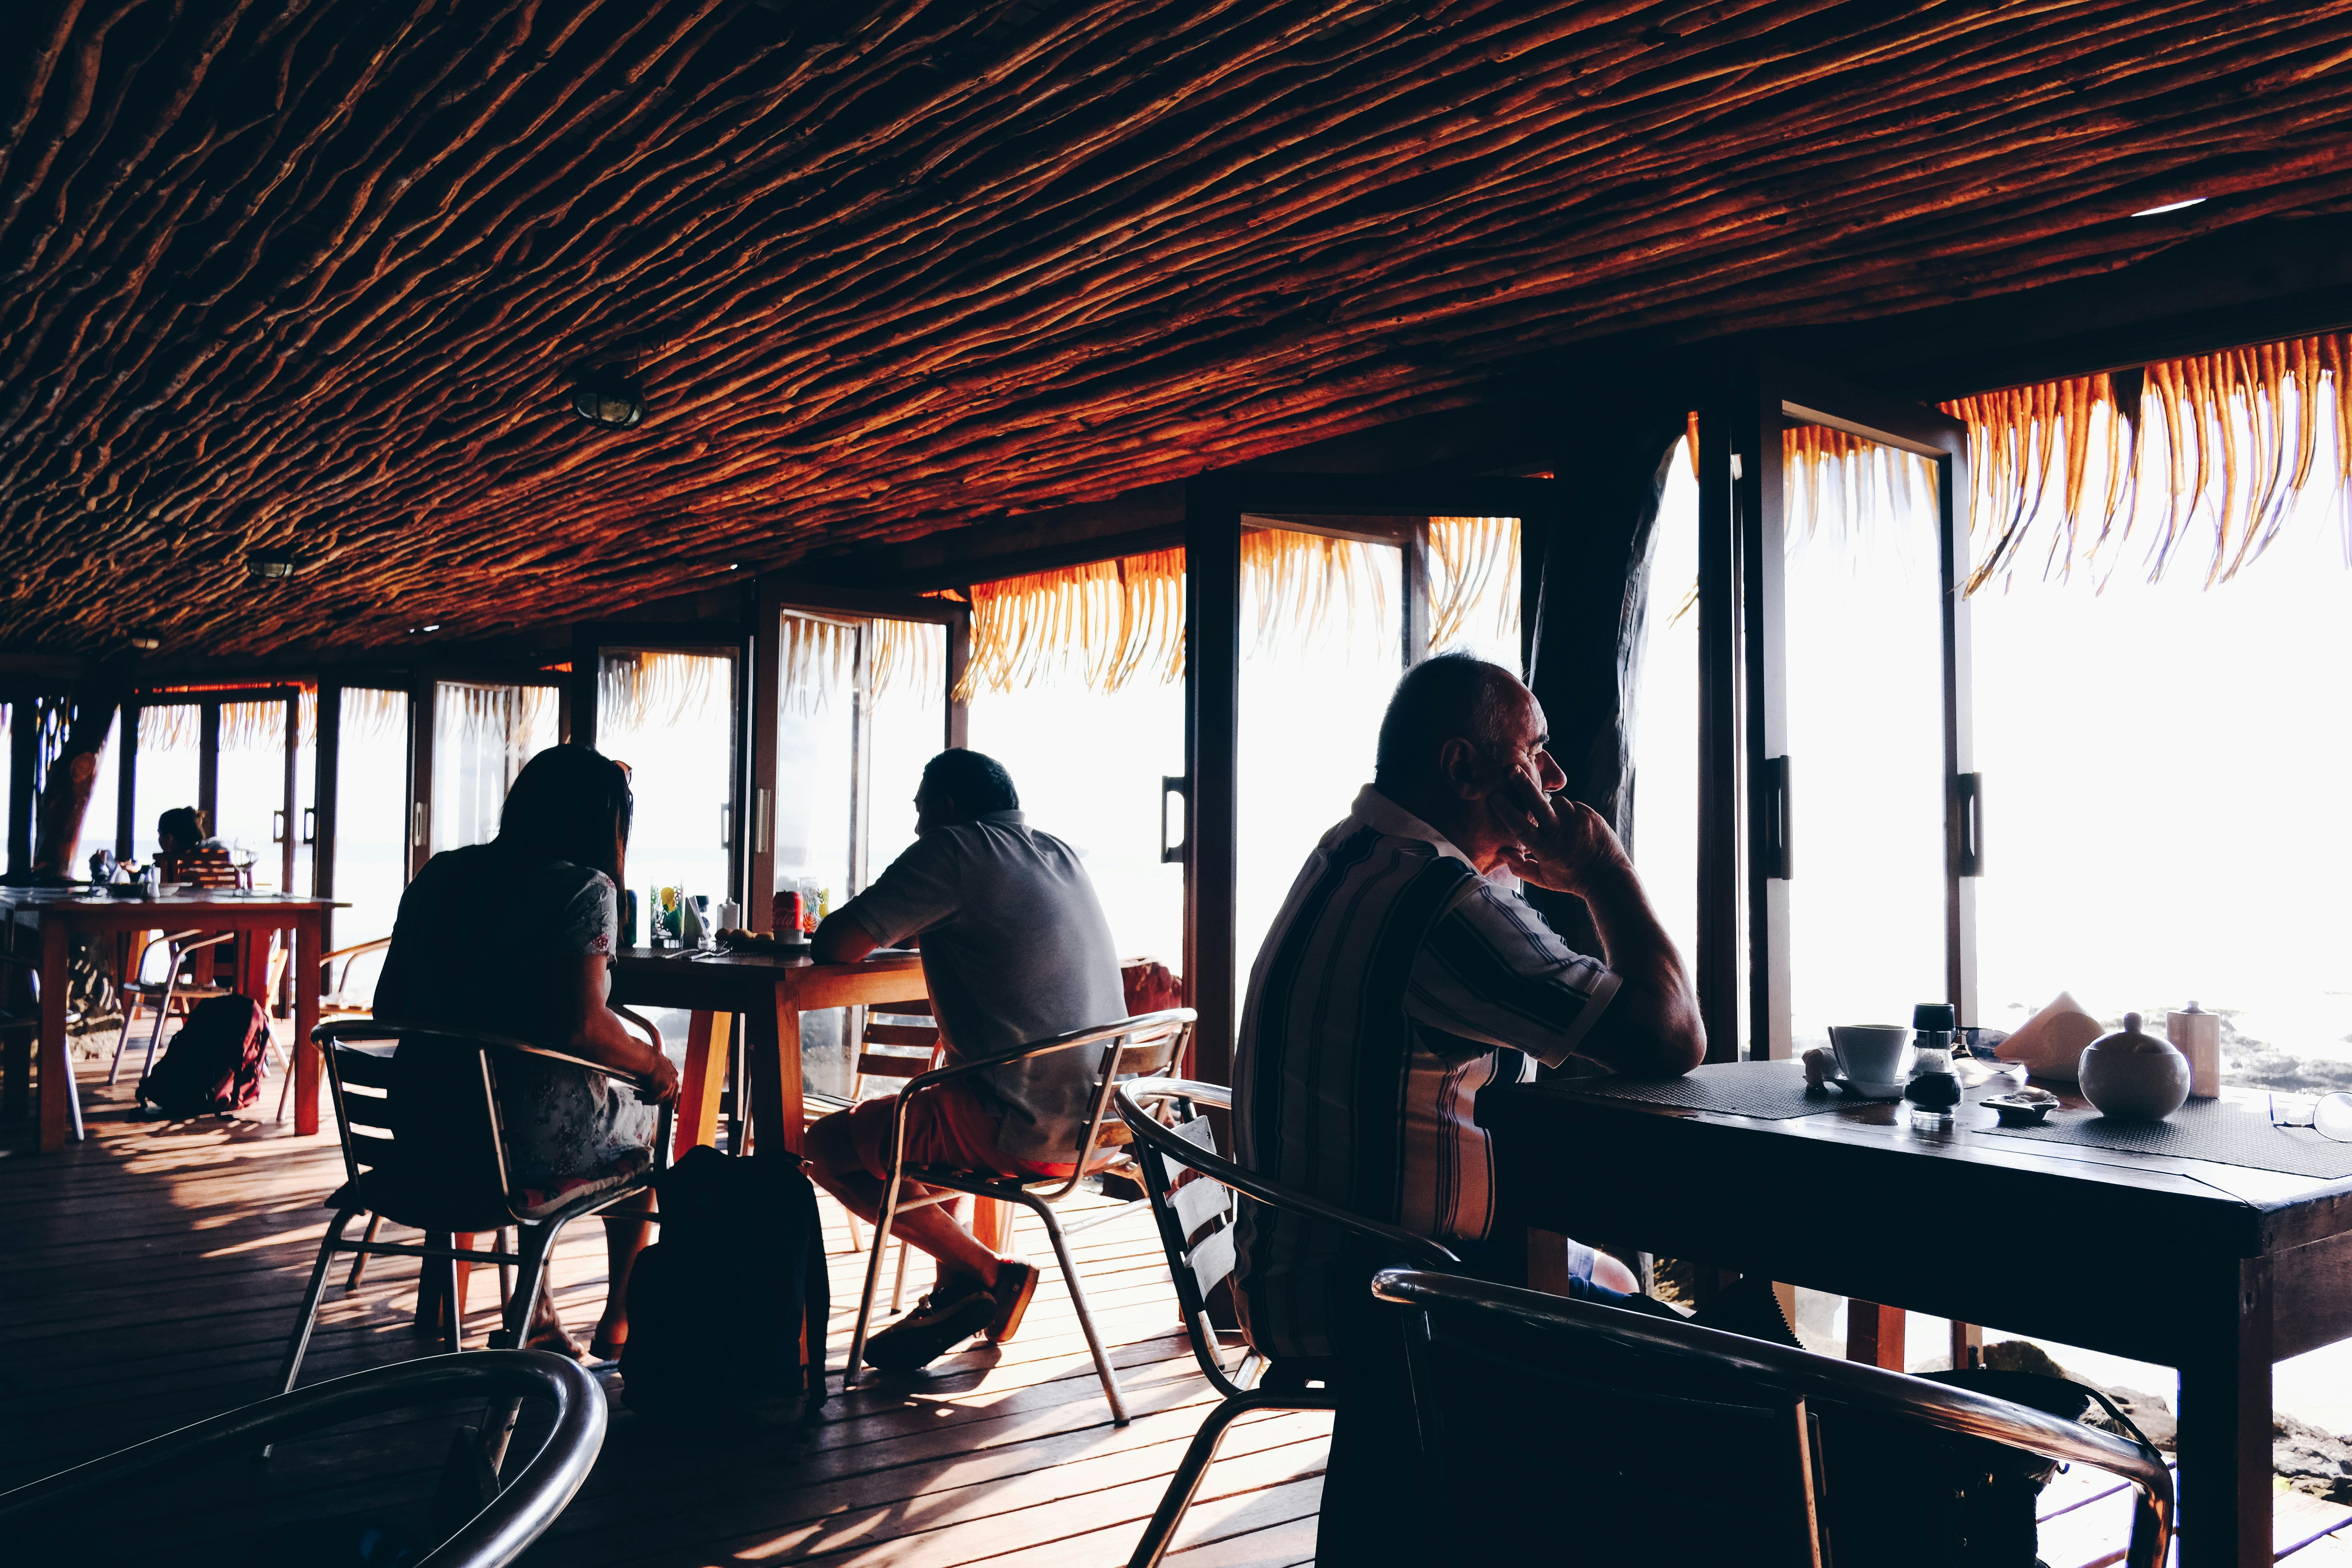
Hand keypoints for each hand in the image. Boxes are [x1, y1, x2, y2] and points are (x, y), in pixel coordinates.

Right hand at [641, 1037, 679, 1102]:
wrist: (645, 1057)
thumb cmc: (645, 1058)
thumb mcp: (653, 1064)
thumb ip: (654, 1072)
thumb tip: (648, 1079)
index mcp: (672, 1069)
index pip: (674, 1086)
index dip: (672, 1096)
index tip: (672, 1105)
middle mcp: (673, 1076)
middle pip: (669, 1095)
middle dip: (659, 1101)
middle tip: (646, 1102)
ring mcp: (670, 1083)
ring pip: (660, 1098)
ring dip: (648, 1099)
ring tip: (638, 1097)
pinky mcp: (664, 1088)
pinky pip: (654, 1097)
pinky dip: (645, 1098)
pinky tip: (638, 1096)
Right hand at [1488, 773, 1627, 893]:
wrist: (1609, 876)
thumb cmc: (1572, 879)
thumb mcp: (1544, 879)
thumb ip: (1520, 868)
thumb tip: (1501, 852)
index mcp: (1547, 849)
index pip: (1521, 827)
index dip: (1506, 811)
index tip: (1494, 797)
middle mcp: (1562, 832)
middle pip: (1538, 804)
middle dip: (1523, 785)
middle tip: (1511, 768)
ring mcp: (1577, 820)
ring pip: (1556, 802)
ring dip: (1551, 807)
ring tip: (1557, 825)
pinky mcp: (1589, 813)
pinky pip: (1572, 806)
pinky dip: (1568, 812)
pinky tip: (1572, 827)